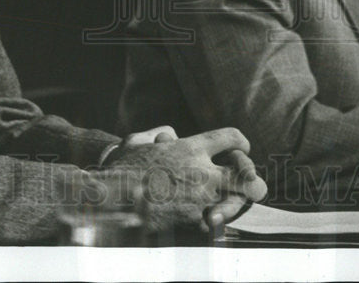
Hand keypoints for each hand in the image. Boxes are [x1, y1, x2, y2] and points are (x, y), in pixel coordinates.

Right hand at [105, 127, 266, 230]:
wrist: (108, 202)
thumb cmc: (119, 170)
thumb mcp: (136, 141)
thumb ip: (158, 134)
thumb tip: (170, 136)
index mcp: (190, 148)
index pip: (231, 138)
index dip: (240, 142)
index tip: (240, 147)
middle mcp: (202, 172)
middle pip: (246, 172)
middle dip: (250, 175)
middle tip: (251, 180)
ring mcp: (201, 200)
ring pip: (238, 201)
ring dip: (237, 200)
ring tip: (233, 201)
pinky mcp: (193, 225)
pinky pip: (218, 223)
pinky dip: (217, 222)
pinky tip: (211, 219)